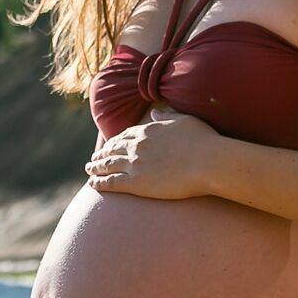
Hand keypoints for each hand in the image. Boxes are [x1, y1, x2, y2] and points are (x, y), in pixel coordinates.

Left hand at [83, 106, 218, 199]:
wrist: (208, 162)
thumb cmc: (203, 140)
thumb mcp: (185, 120)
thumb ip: (167, 116)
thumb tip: (155, 113)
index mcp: (147, 130)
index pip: (125, 135)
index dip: (115, 141)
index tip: (110, 144)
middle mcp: (137, 145)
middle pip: (112, 149)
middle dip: (102, 153)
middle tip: (95, 157)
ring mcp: (134, 164)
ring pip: (107, 165)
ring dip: (95, 166)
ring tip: (89, 169)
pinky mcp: (135, 183)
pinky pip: (111, 182)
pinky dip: (99, 182)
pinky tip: (92, 184)